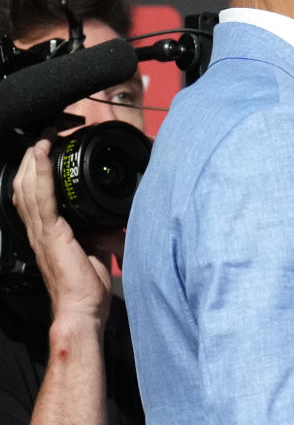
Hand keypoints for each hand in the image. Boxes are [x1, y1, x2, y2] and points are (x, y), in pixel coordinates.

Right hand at [12, 134, 112, 329]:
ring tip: (43, 138)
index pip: (34, 194)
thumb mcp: (100, 247)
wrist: (83, 309)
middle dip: (32, 157)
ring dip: (35, 159)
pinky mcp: (51, 233)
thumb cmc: (88, 285)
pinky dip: (41, 173)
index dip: (35, 170)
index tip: (46, 148)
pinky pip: (42, 197)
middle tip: (44, 135)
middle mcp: (39, 228)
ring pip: (28, 186)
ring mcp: (42, 230)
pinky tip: (42, 155)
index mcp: (48, 230)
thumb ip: (104, 230)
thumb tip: (118, 219)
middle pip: (25, 184)